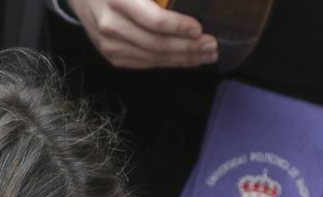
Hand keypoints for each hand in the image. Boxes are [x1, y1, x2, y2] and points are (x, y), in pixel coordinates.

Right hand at [65, 0, 218, 68]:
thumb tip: (178, 1)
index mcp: (118, 0)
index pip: (153, 21)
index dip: (178, 27)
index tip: (199, 28)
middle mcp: (111, 26)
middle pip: (156, 44)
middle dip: (187, 48)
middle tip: (212, 46)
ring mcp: (110, 45)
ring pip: (152, 58)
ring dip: (182, 59)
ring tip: (205, 55)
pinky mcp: (112, 56)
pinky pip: (144, 63)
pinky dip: (167, 62)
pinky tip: (185, 59)